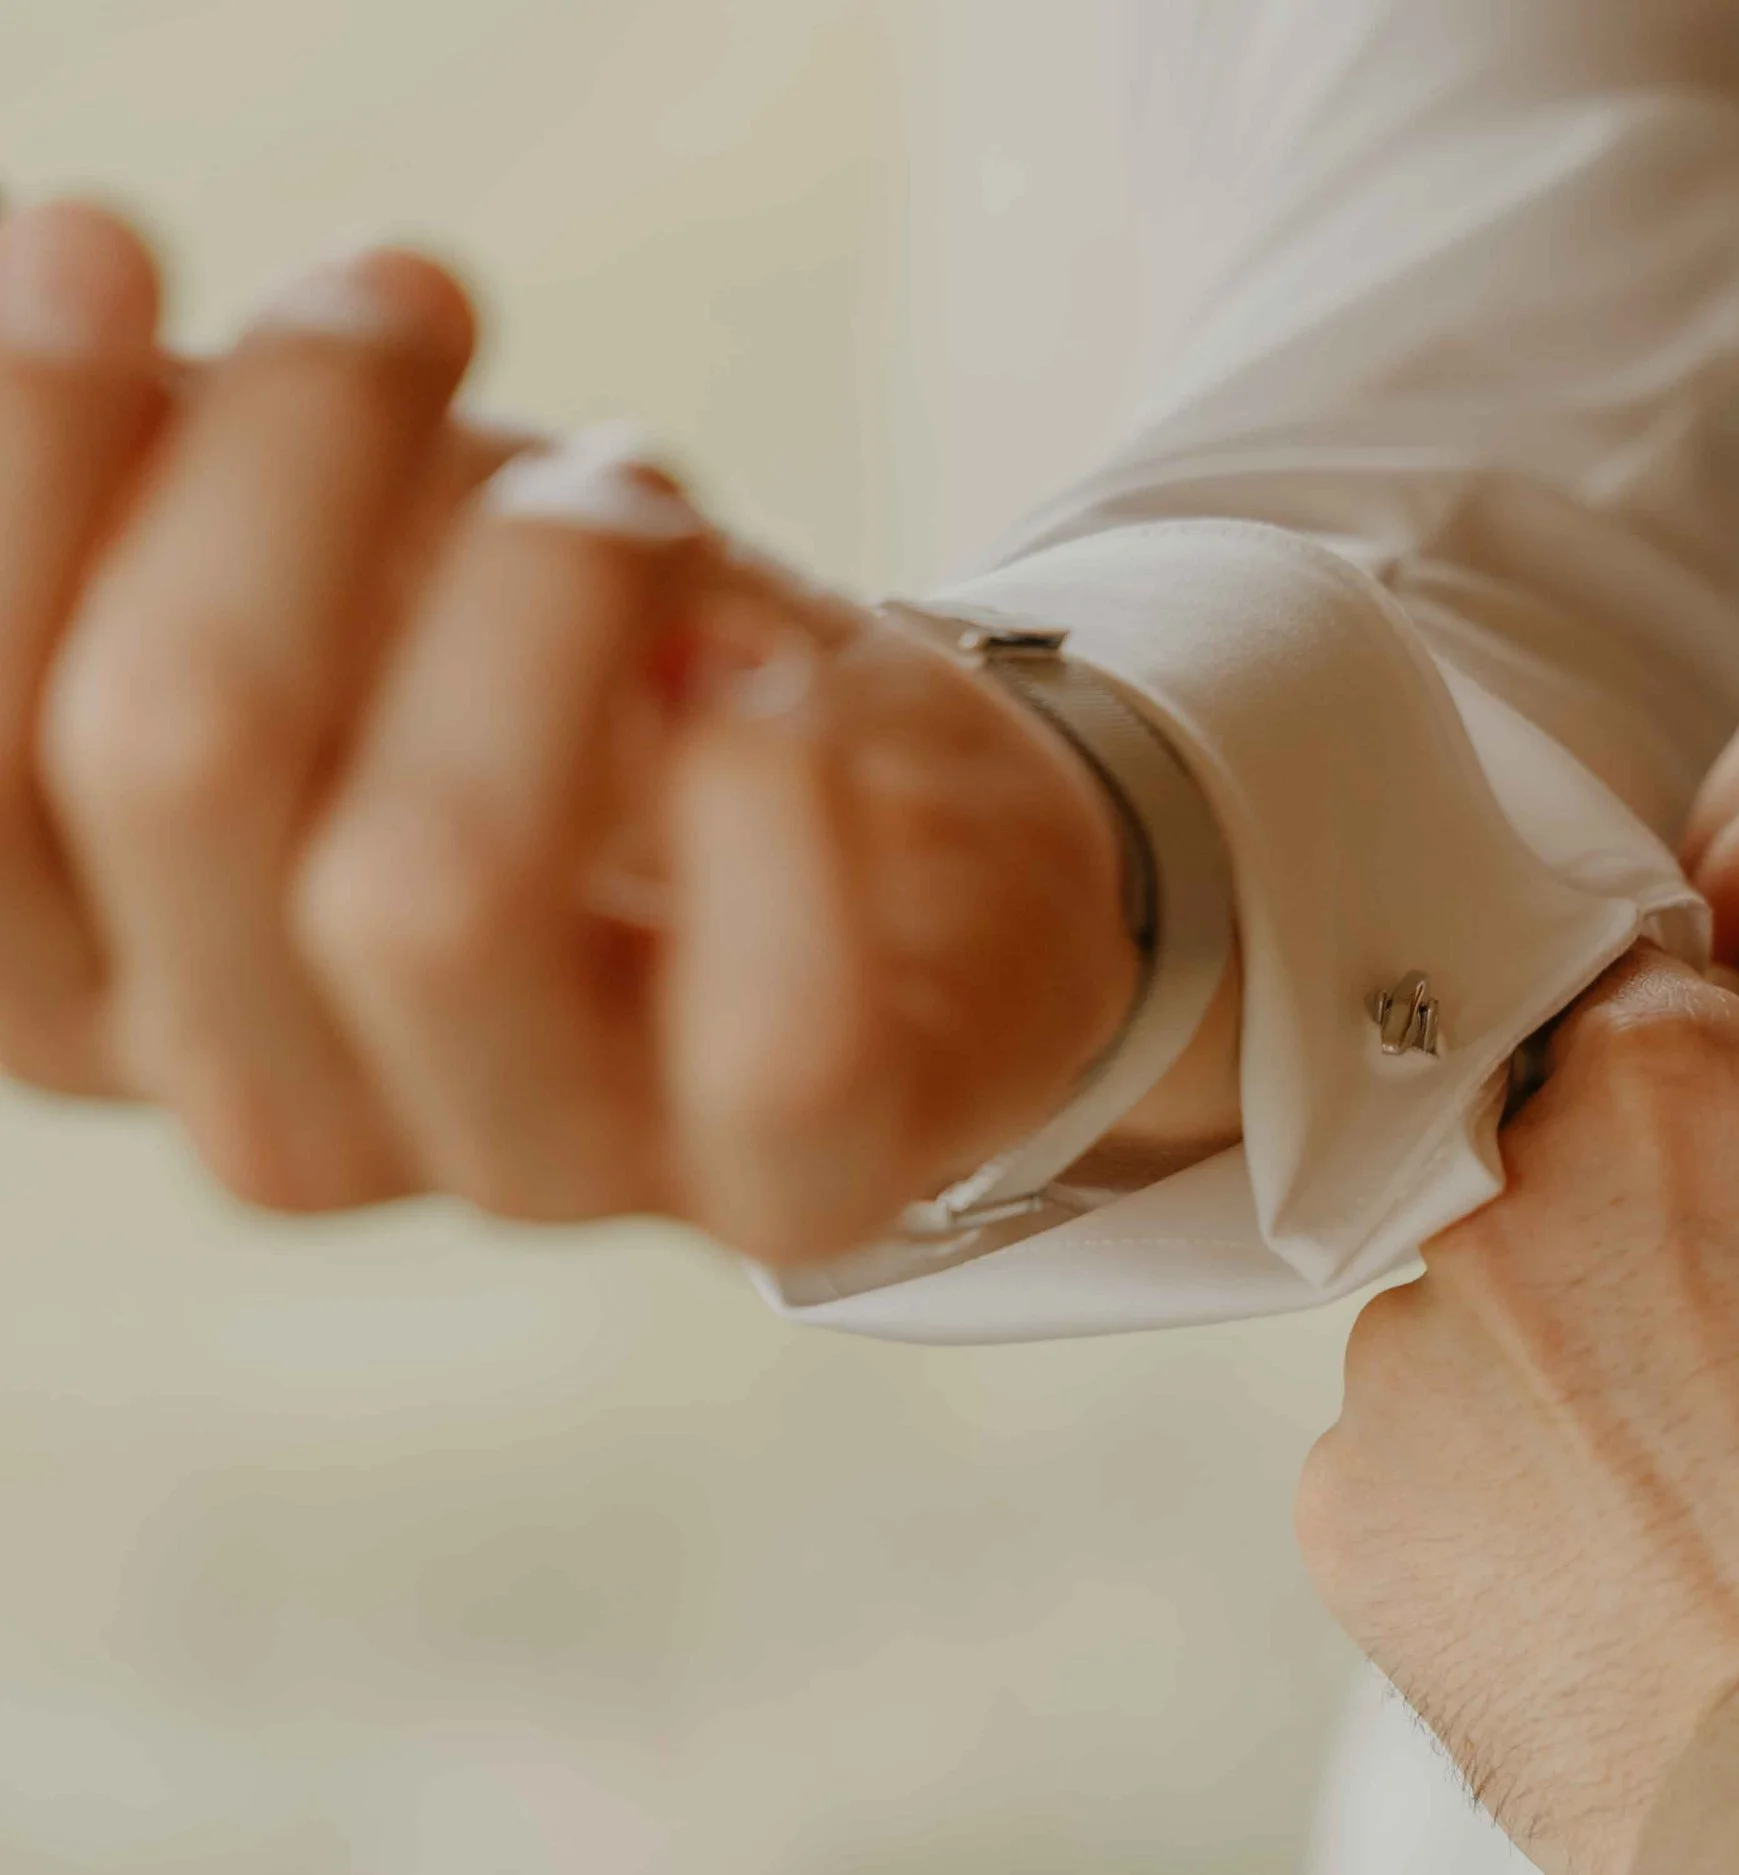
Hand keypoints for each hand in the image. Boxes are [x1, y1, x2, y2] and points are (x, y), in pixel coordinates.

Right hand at [0, 199, 1228, 1262]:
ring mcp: (529, 1164)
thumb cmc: (586, 694)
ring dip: (537, 589)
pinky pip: (765, 1045)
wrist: (906, 860)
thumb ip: (183, 497)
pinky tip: (769, 685)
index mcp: (111, 974)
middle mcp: (276, 1103)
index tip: (99, 238)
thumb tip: (51, 283)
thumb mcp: (354, 571)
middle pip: (175, 750)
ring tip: (627, 492)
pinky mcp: (788, 1183)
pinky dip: (768, 810)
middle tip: (417, 300)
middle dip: (296, 452)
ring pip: (428, 885)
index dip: (15, 463)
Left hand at [1296, 948, 1738, 1874]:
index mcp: (1669, 1101)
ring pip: (1472, 1309)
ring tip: (1673, 1499)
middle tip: (1730, 1366)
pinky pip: (1410, 1445)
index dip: (1708, 1094)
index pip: (1646, 1011)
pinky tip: (1594, 1568)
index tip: (1732, 1170)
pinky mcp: (1347, 1499)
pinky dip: (1483, 1488)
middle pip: (1544, 1159)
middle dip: (1624, 1229)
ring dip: (1549, 1366)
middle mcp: (1504, 1201)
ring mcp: (1404, 1354)